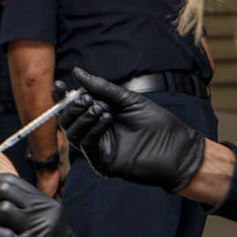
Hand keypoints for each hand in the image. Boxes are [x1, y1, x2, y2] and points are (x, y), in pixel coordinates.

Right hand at [57, 66, 204, 192]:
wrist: (176, 148)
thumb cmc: (156, 123)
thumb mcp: (126, 99)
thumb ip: (101, 88)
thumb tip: (77, 72)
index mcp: (98, 116)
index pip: (71, 108)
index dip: (62, 96)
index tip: (60, 85)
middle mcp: (94, 133)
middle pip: (67, 121)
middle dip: (72, 107)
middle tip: (86, 98)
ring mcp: (98, 149)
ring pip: (72, 134)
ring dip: (82, 118)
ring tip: (99, 108)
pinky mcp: (102, 164)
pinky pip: (87, 145)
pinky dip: (93, 129)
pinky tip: (106, 118)